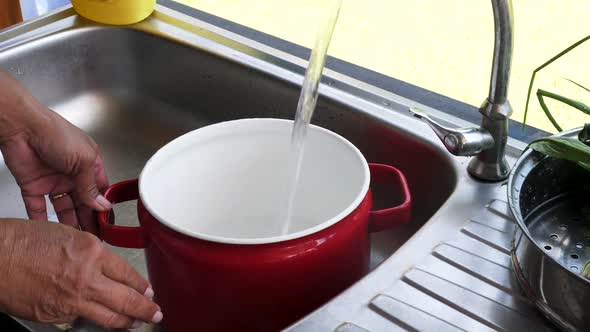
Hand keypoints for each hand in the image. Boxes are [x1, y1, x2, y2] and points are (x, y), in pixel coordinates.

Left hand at [0, 70, 109, 232]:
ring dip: (69, 222)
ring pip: (63, 208)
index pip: (100, 190)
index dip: (103, 206)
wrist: (22, 127)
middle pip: (83, 202)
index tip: (106, 222)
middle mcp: (72, 174)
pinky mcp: (33, 187)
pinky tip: (49, 232)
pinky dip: (42, 220)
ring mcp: (52, 181)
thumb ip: (91, 186)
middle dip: (88, 219)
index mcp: (89, 164)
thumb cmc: (56, 134)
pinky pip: (38, 208)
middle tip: (93, 235)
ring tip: (75, 238)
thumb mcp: (83, 161)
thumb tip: (102, 205)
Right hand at [0, 219, 161, 328]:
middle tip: (154, 312)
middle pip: (127, 300)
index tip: (149, 290)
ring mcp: (72, 301)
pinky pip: (81, 320)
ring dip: (126, 321)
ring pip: (109, 318)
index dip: (142, 285)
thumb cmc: (25, 241)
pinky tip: (99, 319)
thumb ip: (94, 254)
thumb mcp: (70, 235)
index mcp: (93, 253)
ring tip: (135, 322)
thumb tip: (110, 269)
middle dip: (145, 309)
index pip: (129, 274)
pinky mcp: (56, 316)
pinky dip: (92, 320)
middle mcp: (86, 279)